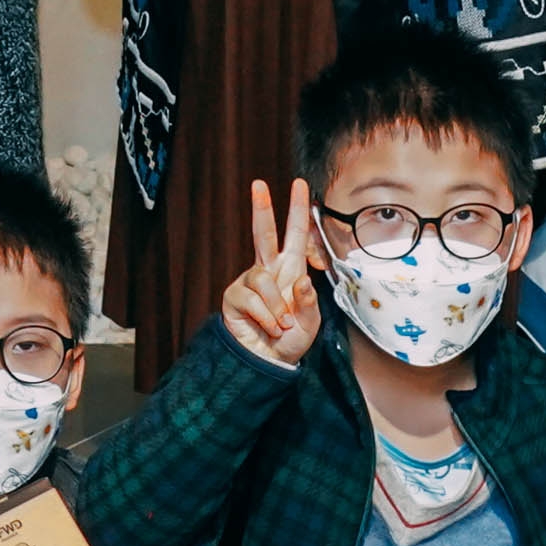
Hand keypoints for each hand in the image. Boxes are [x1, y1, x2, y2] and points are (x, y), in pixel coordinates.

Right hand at [222, 179, 329, 367]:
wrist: (270, 362)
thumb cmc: (291, 339)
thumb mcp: (310, 322)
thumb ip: (309, 302)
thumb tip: (303, 281)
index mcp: (291, 270)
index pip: (295, 235)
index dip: (297, 210)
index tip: (299, 184)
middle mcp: (269, 271)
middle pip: (263, 234)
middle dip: (262, 208)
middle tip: (258, 184)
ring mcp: (249, 283)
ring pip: (263, 280)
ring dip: (276, 307)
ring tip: (281, 325)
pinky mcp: (234, 297)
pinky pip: (251, 300)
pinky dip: (265, 317)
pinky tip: (267, 328)